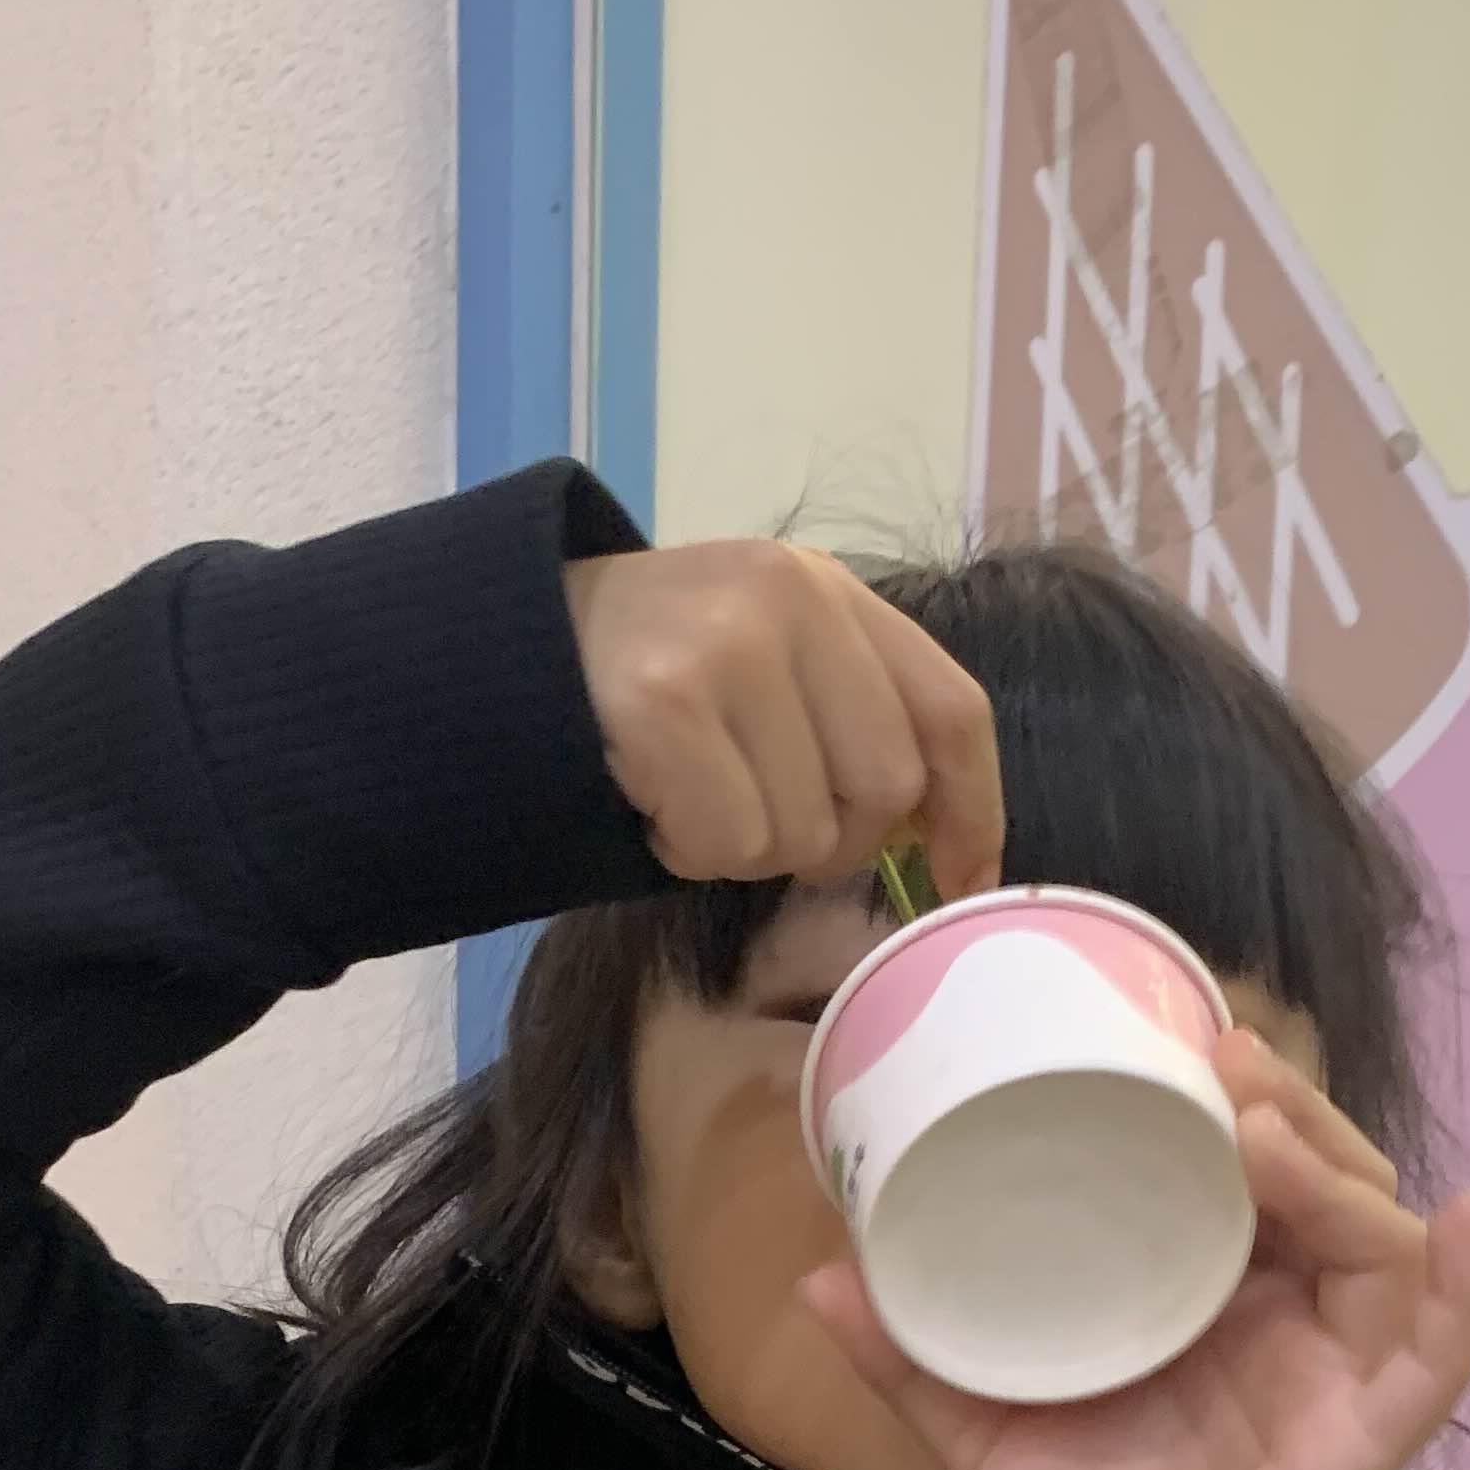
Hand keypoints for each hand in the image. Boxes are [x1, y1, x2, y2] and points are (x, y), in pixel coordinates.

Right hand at [566, 541, 1005, 894]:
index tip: (963, 879)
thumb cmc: (648, 678)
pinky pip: (726, 842)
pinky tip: (653, 803)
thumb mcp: (766, 660)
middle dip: (830, 838)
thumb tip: (944, 843)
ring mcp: (727, 646)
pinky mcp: (663, 703)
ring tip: (691, 794)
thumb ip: (855, 718)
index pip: (950, 710)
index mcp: (830, 590)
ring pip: (804, 832)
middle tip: (758, 816)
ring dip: (747, 849)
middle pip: (884, 791)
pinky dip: (689, 851)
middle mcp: (792, 600)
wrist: (496, 648)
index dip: (972, 810)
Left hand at [802, 1035, 1469, 1469]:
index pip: (1253, 1175)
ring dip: (1337, 1175)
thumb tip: (816, 1278)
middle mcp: (1289, 1324)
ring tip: (1268, 1132)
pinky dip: (1461, 1286)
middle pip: (1327, 1183)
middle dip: (1289, 1113)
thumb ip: (914, 1357)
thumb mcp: (981, 1434)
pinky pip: (1440, 1353)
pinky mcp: (1368, 1439)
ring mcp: (1337, 1377)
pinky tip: (1464, 1219)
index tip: (1183, 1040)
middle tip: (1225, 1062)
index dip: (1238, 1102)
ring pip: (1378, 1242)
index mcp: (1215, 1304)